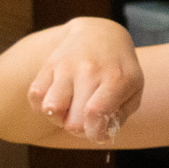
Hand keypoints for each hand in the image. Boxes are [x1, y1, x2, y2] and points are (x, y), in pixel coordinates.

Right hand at [28, 17, 141, 143]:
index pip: (96, 114)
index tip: (97, 133)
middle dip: (79, 129)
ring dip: (58, 118)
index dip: (94, 134)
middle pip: (73, 121)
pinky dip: (42, 106)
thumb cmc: (119, 69)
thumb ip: (120, 115)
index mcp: (116, 78)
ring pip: (50, 109)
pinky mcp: (48, 64)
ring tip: (70, 109)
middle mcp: (90, 70)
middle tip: (86, 119)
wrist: (99, 33)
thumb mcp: (133, 88)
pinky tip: (57, 100)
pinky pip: (35, 96)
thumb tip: (100, 134)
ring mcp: (66, 66)